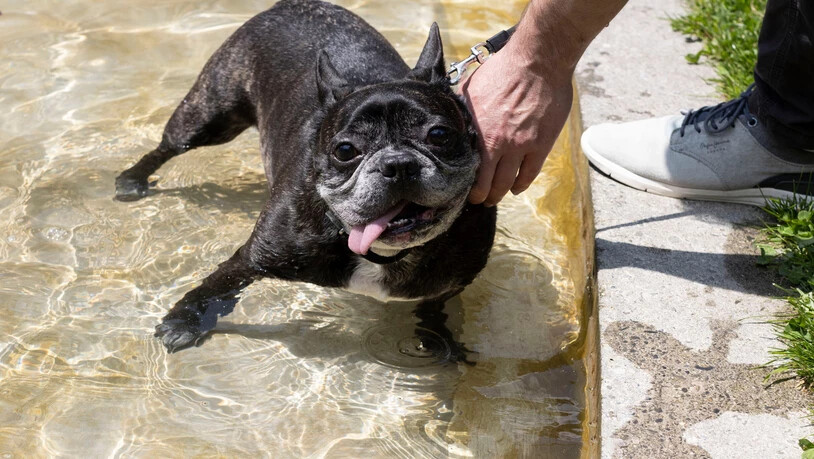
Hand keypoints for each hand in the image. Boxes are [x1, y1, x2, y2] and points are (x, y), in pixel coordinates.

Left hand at [460, 43, 573, 205]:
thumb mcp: (471, 86)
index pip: (466, 166)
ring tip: (494, 199)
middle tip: (478, 201)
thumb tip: (449, 116)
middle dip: (480, 196)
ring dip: (499, 194)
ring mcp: (521, 145)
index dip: (463, 181)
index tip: (460, 188)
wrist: (538, 60)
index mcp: (478, 130)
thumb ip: (461, 107)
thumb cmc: (503, 68)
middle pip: (486, 182)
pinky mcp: (541, 144)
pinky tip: (516, 188)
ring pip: (507, 182)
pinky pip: (530, 173)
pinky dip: (521, 184)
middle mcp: (498, 142)